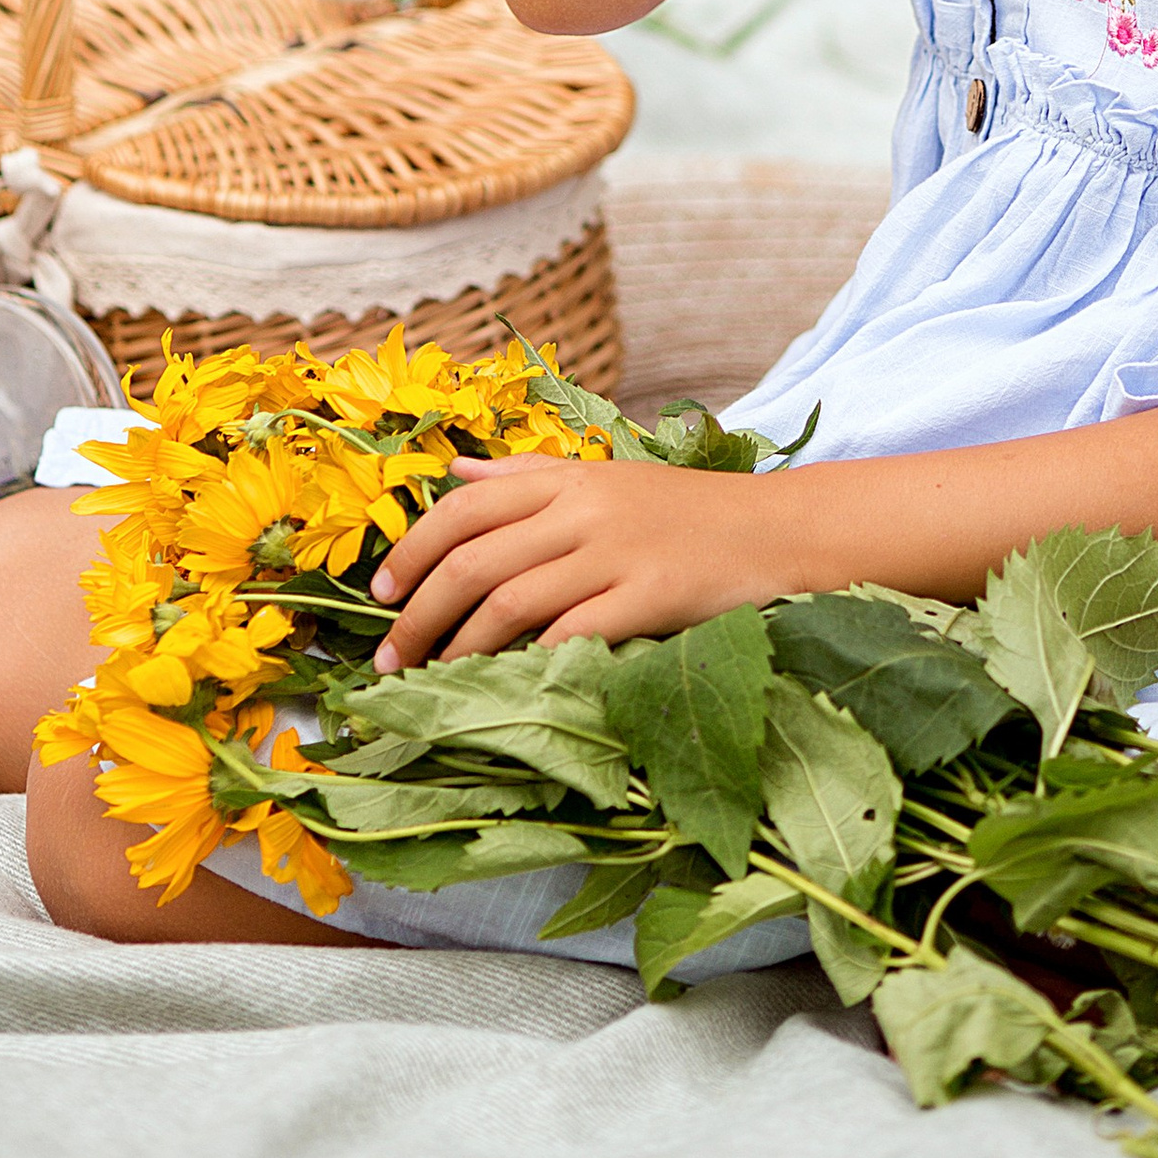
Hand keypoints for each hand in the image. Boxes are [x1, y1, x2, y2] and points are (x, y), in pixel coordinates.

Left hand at [366, 456, 798, 666]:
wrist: (778, 531)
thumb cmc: (687, 511)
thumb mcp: (606, 478)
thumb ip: (528, 477)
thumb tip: (453, 470)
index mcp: (568, 478)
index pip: (466, 507)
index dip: (413, 550)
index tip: (379, 595)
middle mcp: (584, 510)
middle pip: (474, 558)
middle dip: (418, 612)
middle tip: (387, 660)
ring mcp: (616, 553)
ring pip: (510, 599)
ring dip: (458, 647)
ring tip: (429, 682)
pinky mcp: (650, 598)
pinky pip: (571, 632)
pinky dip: (529, 659)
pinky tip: (504, 686)